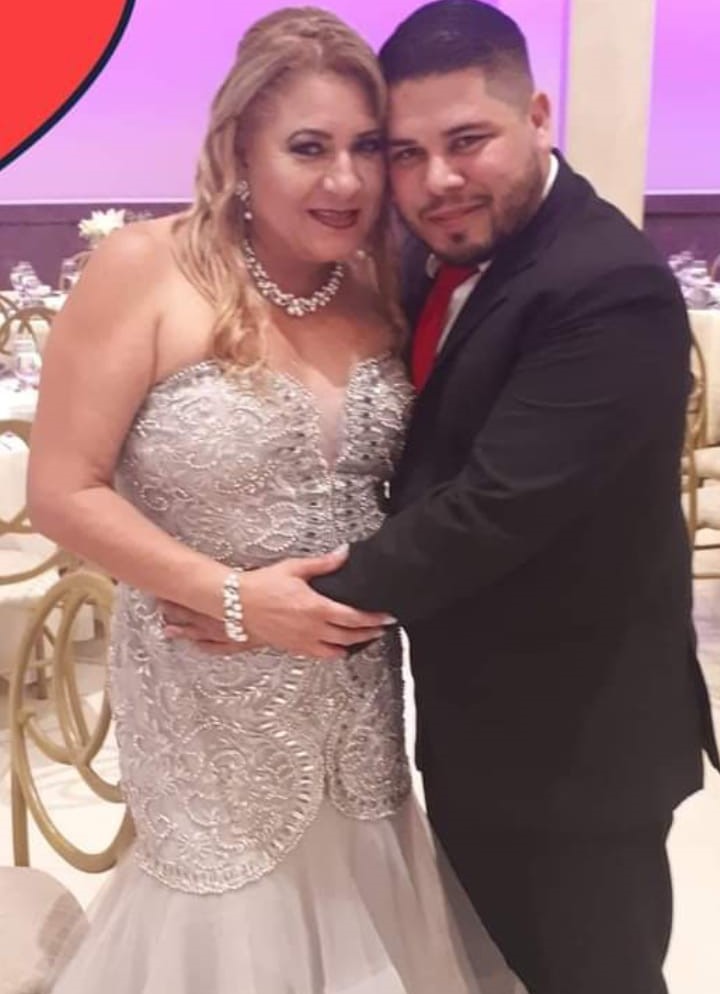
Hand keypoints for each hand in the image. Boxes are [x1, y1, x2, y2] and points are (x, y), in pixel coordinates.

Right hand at [165, 546, 393, 659]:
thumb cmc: (263, 584)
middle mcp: (312, 629)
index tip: (387, 617)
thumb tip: (344, 553)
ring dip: (354, 645)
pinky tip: (339, 647)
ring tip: (366, 638)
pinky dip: (334, 652)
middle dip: (370, 632)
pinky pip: (320, 655)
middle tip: (383, 628)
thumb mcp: (295, 568)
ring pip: (337, 650)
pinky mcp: (293, 647)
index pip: (354, 618)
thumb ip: (323, 564)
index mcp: (316, 608)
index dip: (374, 618)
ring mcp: (303, 641)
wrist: (237, 603)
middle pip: (350, 636)